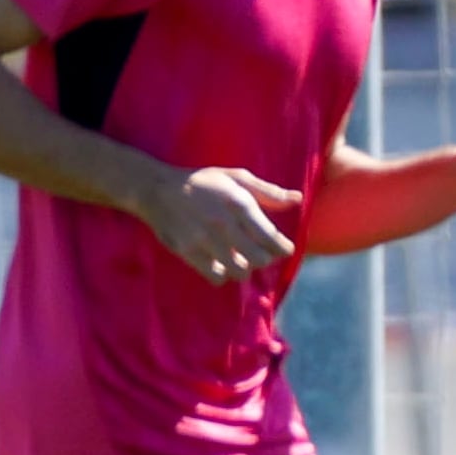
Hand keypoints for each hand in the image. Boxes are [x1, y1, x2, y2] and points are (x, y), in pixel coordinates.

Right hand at [138, 165, 300, 285]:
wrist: (157, 189)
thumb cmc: (202, 182)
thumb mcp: (236, 178)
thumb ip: (268, 191)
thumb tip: (298, 200)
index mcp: (239, 204)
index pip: (271, 238)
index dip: (282, 248)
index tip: (283, 249)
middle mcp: (223, 224)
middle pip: (258, 259)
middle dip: (264, 259)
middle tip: (260, 253)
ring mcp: (204, 240)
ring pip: (238, 271)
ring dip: (244, 268)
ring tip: (241, 260)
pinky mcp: (188, 252)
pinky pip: (215, 276)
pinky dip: (223, 275)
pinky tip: (221, 264)